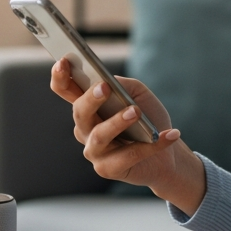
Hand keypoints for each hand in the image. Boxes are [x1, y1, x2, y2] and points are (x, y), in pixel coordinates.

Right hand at [50, 58, 206, 213]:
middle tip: (105, 87)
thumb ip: (122, 85)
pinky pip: (129, 155)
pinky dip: (152, 145)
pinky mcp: (108, 169)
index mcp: (88, 107)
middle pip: (79, 112)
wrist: (167, 154)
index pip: (65, 90)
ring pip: (100, 135)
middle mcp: (85, 129)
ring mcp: (94, 150)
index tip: (63, 61)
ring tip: (136, 112)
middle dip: (90, 99)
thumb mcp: (139, 95)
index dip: (60, 77)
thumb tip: (108, 81)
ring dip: (118, 122)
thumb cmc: (148, 120)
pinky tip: (170, 134)